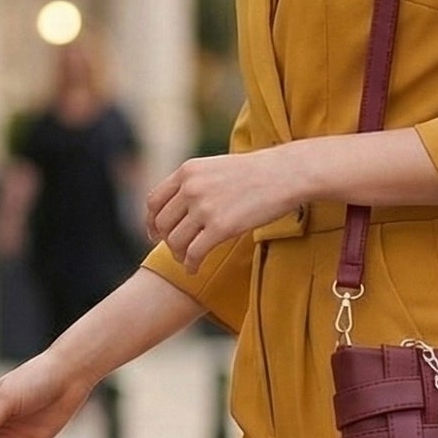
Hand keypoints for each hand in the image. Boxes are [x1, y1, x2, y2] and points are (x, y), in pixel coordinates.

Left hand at [147, 147, 301, 271]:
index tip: (155, 235)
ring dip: (178, 255)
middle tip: (176, 251)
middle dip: (166, 241)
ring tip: (187, 260)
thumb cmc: (258, 173)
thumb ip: (196, 183)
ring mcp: (205, 207)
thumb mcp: (217, 168)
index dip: (151, 222)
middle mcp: (191, 188)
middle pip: (162, 224)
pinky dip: (190, 265)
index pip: (154, 201)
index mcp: (188, 171)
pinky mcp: (221, 227)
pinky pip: (194, 253)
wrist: (286, 174)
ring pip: (175, 241)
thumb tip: (182, 206)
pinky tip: (195, 269)